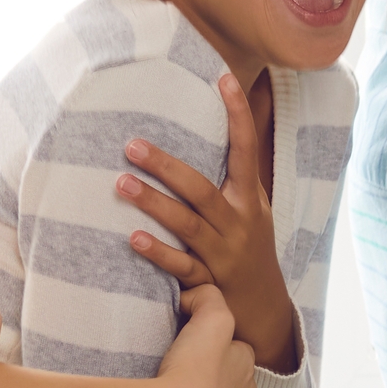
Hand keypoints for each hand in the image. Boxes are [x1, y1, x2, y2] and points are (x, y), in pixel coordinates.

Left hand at [120, 75, 302, 371]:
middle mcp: (238, 222)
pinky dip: (158, 252)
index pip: (246, 149)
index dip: (238, 114)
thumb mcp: (254, 207)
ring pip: (188, 224)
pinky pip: (182, 266)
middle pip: (202, 189)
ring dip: (154, 203)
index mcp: (249, 199)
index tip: (222, 78)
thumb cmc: (250, 246)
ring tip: (121, 183)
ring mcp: (223, 253)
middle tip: (131, 144)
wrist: (264, 309)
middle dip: (166, 166)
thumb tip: (247, 110)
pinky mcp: (209, 282)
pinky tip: (132, 238)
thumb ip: (240, 168)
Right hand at [151, 283, 256, 387]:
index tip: (194, 333)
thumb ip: (209, 297)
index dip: (218, 335)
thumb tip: (192, 298)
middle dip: (210, 364)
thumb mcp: (214, 316)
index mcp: (247, 367)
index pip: (238, 345)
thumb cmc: (198, 367)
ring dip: (195, 387)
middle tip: (182, 355)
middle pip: (226, 373)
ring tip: (169, 377)